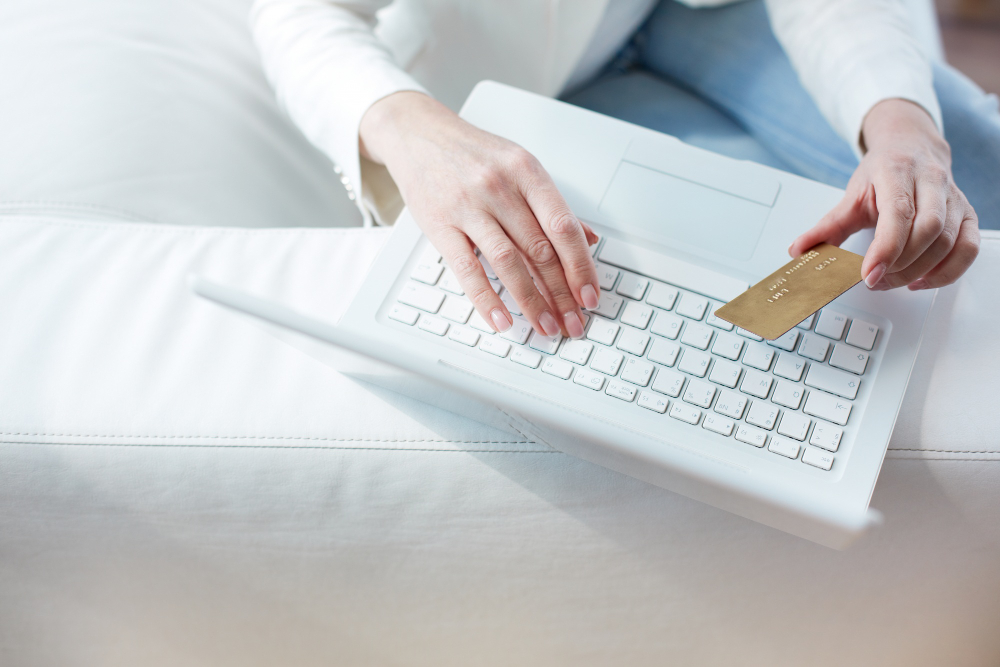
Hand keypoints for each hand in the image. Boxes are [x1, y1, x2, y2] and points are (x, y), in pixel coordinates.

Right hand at [360, 91, 599, 337]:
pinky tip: (501, 320)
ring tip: (546, 327)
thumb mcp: (518, 165)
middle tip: (574, 323)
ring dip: (532, 301)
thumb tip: (587, 240)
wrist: (418, 134)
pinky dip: (486, 298)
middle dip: (562, 294)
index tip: (590, 296)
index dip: (581, 266)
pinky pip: (467, 268)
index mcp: (526, 171)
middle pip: (540, 250)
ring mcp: (469, 206)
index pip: (563, 226)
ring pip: (508, 263)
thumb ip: (550, 204)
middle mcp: (500, 186)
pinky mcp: (440, 224)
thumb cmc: (471, 153)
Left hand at [789, 99, 979, 290]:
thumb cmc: (883, 170)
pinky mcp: (967, 214)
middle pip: (929, 231)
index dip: (886, 249)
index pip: (899, 214)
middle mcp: (932, 182)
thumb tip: (798, 250)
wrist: (912, 144)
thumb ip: (827, 226)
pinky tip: (921, 280)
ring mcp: (954, 198)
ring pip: (949, 242)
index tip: (869, 274)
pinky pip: (968, 249)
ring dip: (919, 271)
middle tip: (875, 279)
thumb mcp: (851, 194)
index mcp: (898, 172)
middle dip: (901, 264)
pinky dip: (947, 272)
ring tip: (891, 281)